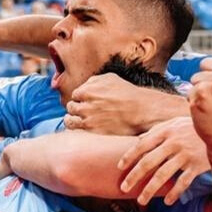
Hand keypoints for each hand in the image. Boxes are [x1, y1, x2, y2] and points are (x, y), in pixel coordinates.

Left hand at [64, 73, 180, 134]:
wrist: (141, 111)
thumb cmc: (128, 94)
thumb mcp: (110, 78)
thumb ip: (93, 81)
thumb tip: (84, 86)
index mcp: (86, 91)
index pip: (75, 95)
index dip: (81, 99)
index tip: (86, 102)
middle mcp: (85, 106)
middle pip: (71, 108)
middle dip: (76, 109)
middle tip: (84, 112)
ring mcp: (88, 121)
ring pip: (70, 122)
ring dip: (72, 121)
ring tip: (78, 122)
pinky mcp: (93, 133)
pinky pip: (78, 133)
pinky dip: (79, 131)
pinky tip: (84, 130)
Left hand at [117, 117, 210, 205]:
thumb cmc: (194, 127)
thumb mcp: (175, 123)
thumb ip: (157, 131)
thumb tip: (139, 140)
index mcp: (166, 132)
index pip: (142, 145)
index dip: (130, 156)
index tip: (120, 167)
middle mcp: (174, 144)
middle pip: (149, 162)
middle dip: (134, 176)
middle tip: (123, 188)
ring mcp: (185, 155)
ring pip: (163, 175)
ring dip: (150, 189)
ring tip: (141, 200)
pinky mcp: (197, 165)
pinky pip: (183, 182)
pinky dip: (174, 192)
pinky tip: (166, 201)